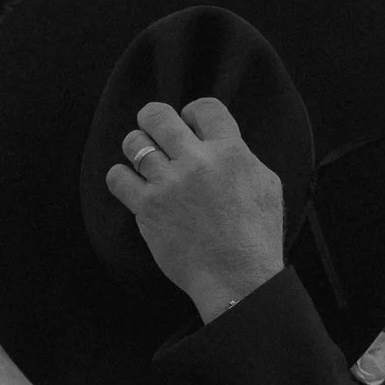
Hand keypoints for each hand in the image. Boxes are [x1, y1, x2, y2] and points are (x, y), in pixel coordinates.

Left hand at [102, 98, 284, 321]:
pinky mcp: (148, 208)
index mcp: (230, 152)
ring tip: (144, 161)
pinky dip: (121, 177)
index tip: (189, 125)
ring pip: (134, 143)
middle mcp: (197, 162)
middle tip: (155, 131)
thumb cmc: (256, 236)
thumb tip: (222, 144)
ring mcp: (169, 184)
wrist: (237, 277)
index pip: (204, 107)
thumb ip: (242, 157)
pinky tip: (132, 185)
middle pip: (158, 116)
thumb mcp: (267, 185)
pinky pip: (117, 178)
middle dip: (153, 118)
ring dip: (137, 148)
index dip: (192, 112)